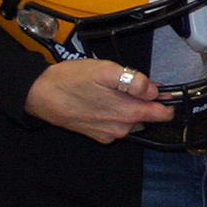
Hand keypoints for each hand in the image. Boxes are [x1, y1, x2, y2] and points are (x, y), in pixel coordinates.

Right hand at [24, 59, 172, 143]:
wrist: (39, 95)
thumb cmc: (71, 80)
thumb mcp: (106, 70)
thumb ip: (135, 81)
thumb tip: (154, 91)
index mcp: (128, 113)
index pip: (164, 114)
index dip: (166, 100)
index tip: (164, 90)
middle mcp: (121, 129)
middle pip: (147, 115)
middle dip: (143, 100)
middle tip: (127, 84)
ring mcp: (108, 134)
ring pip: (131, 119)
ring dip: (127, 105)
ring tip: (109, 90)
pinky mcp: (97, 135)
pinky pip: (115, 123)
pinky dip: (113, 112)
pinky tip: (99, 100)